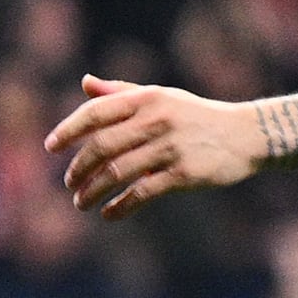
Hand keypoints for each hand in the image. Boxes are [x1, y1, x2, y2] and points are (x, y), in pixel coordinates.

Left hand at [46, 75, 260, 215]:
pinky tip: (109, 214)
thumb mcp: (161, 98)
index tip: (50, 148)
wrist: (246, 135)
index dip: (68, 130)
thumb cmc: (195, 116)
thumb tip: (85, 83)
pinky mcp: (184, 174)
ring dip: (93, 190)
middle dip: (79, 168)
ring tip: (81, 202)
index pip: (96, 113)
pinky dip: (120, 206)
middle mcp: (157, 119)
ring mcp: (171, 147)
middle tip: (69, 183)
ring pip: (118, 172)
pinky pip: (142, 193)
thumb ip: (121, 93)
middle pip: (102, 146)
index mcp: (147, 98)